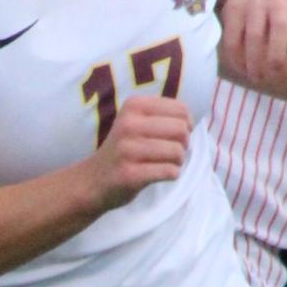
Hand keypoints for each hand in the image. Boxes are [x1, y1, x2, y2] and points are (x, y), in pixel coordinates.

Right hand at [86, 94, 189, 210]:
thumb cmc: (125, 149)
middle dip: (184, 144)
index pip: (181, 110)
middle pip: (181, 130)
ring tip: (163, 163)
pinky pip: (169, 172)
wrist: (93, 180)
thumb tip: (193, 122)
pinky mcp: (130, 174)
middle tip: (171, 152)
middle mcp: (128, 124)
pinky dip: (171, 175)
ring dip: (177, 162)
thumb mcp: (136, 121)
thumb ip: (162, 116)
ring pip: (177, 152)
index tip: (175, 136)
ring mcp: (127, 150)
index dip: (187, 124)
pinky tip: (158, 174)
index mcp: (133, 106)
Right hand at [218, 0, 286, 83]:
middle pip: (280, 26)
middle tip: (275, 73)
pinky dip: (237, 57)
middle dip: (278, 52)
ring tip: (256, 78)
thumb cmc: (279, 23)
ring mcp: (254, 4)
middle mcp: (277, 3)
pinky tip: (242, 69)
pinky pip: (234, 37)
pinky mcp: (234, 10)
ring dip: (255, 59)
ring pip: (255, 34)